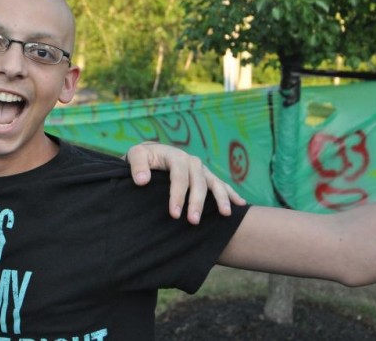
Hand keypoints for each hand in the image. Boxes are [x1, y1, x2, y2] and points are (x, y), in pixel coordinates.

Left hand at [125, 142, 245, 223]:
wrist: (152, 153)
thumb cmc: (142, 159)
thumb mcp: (134, 156)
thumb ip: (137, 166)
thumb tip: (142, 180)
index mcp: (175, 156)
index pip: (179, 176)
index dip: (177, 195)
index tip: (174, 214)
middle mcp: (191, 161)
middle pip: (198, 182)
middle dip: (197, 202)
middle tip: (193, 221)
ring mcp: (201, 169)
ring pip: (214, 183)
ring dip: (221, 198)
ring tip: (225, 214)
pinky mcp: (206, 176)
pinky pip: (221, 184)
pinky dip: (231, 193)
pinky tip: (241, 204)